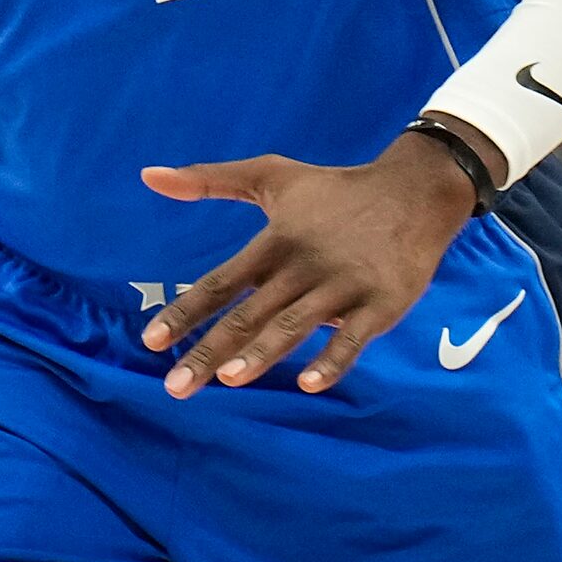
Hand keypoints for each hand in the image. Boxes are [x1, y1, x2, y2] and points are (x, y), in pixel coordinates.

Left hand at [136, 130, 480, 396]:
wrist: (413, 190)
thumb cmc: (333, 189)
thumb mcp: (269, 175)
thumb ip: (208, 179)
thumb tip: (148, 175)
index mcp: (273, 242)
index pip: (220, 283)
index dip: (185, 312)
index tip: (151, 342)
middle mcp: (302, 267)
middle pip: (249, 315)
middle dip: (210, 351)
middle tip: (175, 386)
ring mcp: (342, 287)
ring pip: (295, 326)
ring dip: (262, 354)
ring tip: (228, 381)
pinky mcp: (381, 303)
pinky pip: (354, 338)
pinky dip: (333, 360)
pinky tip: (309, 384)